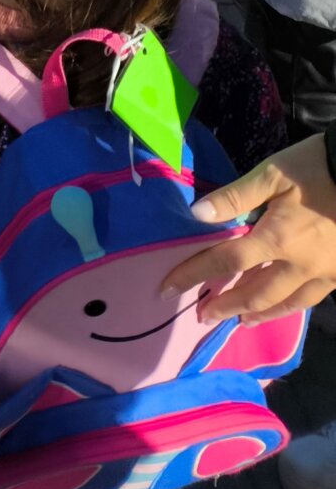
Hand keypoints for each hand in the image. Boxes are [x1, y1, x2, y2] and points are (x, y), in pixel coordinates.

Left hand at [161, 135, 335, 322]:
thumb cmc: (315, 168)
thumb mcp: (271, 173)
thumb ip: (235, 196)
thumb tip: (196, 214)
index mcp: (277, 239)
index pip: (226, 262)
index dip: (194, 275)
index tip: (168, 288)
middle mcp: (299, 265)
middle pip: (256, 294)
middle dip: (227, 307)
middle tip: (204, 317)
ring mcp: (323, 272)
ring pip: (286, 304)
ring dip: (259, 314)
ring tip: (240, 320)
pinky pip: (311, 299)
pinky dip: (290, 307)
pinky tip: (282, 306)